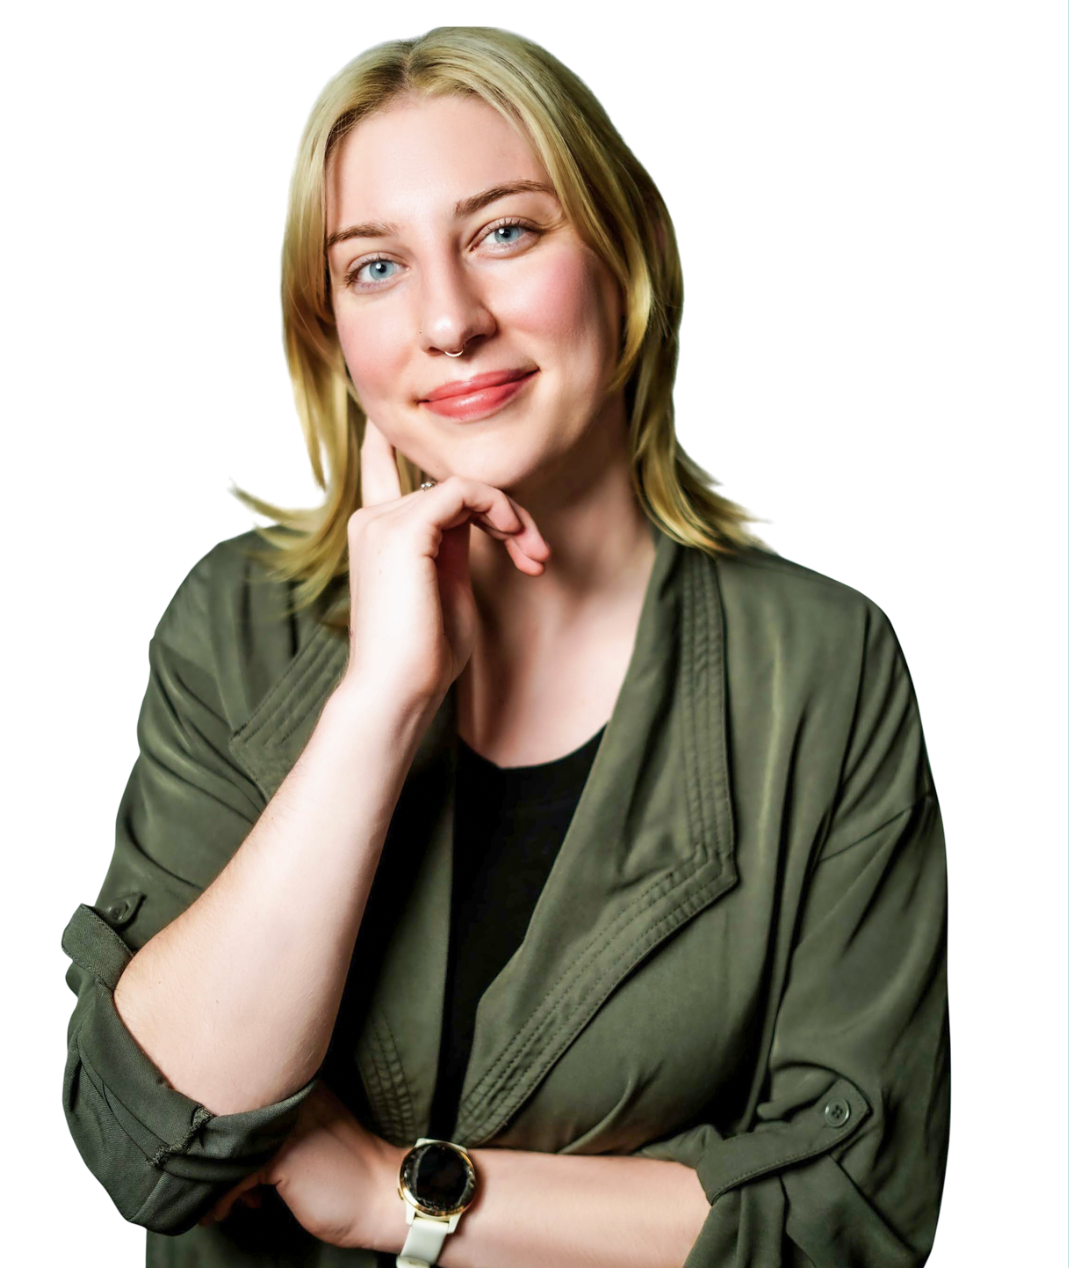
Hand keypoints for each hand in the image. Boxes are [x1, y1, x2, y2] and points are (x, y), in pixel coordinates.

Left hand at [198, 1081, 402, 1251]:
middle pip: (232, 1120)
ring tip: (219, 1203)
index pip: (248, 1098)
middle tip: (208, 1186)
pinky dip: (223, 1199)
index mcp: (304, 1088)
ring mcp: (288, 1125)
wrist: (383, 1198)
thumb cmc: (349, 1173)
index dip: (224, 1134)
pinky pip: (234, 1177)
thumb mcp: (313, 1137)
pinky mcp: (283, 1156)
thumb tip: (234, 1145)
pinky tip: (225, 1212)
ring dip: (215, 1181)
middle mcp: (295, 1098)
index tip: (217, 1163)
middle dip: (215, 1157)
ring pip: (229, 1149)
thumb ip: (280, 1129)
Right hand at [344, 416, 550, 708]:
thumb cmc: (425, 656)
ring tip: (533, 557)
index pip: (383, 463)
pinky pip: (462, 490)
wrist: (398, 691)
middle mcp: (373, 519)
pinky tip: (516, 538)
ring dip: (511, 516)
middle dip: (503, 510)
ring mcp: (383, 521)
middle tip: (536, 554)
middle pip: (450, 480)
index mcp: (378, 533)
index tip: (431, 433)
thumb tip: (478, 514)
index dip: (403, 440)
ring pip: (463, 484)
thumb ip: (457, 546)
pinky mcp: (403, 529)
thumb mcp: (448, 589)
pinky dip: (498, 509)